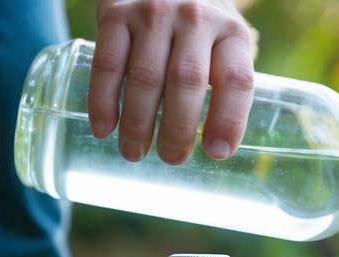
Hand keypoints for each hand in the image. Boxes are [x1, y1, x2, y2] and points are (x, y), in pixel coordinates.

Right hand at [88, 0, 255, 164]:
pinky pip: (108, 63)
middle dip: (178, 129)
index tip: (217, 152)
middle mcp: (194, 18)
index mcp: (231, 33)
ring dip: (138, 123)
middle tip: (172, 159)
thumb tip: (215, 148)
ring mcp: (153, 13)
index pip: (236, 80)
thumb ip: (224, 86)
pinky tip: (104, 128)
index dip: (229, 120)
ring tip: (135, 153)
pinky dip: (103, 100)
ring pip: (145, 77)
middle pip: (186, 81)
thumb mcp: (224, 46)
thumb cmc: (200, 28)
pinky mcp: (115, 13)